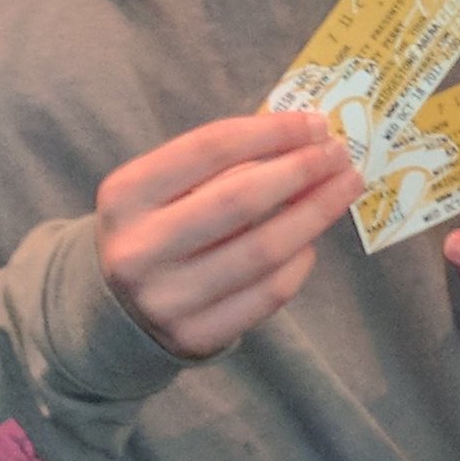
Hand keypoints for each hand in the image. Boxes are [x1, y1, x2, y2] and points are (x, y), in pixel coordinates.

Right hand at [97, 113, 361, 359]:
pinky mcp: (195, 337)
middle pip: (240, 199)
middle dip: (301, 170)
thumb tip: (306, 141)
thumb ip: (222, 164)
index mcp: (126, 195)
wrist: (115, 312)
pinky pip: (266, 295)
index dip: (271, 132)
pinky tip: (312, 241)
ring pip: (262, 250)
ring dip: (315, 213)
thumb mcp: (164, 188)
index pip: (210, 148)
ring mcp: (166, 299)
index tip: (316, 123)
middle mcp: (139, 249)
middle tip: (339, 154)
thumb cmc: (156, 228)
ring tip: (344, 188)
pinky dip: (299, 263)